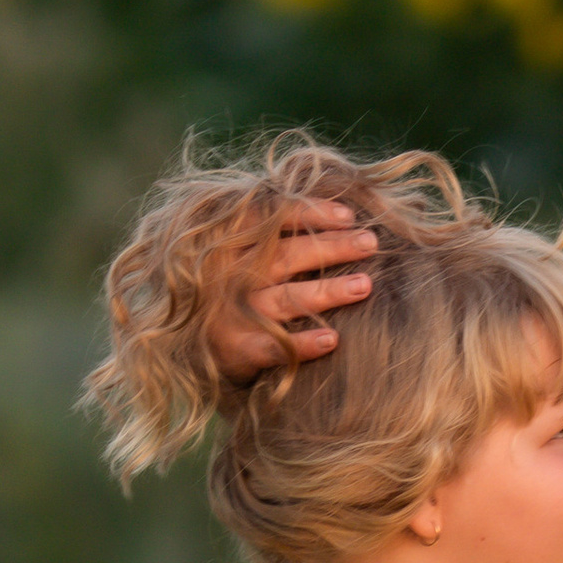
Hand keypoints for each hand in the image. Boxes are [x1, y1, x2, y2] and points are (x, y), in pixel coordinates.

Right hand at [208, 196, 377, 378]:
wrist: (191, 345)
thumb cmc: (231, 288)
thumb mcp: (239, 252)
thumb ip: (271, 232)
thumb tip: (336, 214)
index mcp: (228, 243)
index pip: (269, 218)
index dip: (309, 213)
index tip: (349, 216)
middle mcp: (229, 275)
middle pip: (285, 256)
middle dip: (331, 248)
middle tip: (370, 243)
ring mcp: (233, 313)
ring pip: (285, 299)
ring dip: (327, 291)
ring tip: (365, 285)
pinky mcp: (237, 349)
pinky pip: (273, 347)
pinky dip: (302, 343)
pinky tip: (332, 339)